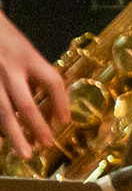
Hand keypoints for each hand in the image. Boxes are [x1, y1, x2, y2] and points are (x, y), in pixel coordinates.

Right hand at [0, 12, 68, 158]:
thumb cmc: (5, 37)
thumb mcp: (25, 49)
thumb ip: (36, 73)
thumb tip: (52, 106)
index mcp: (27, 57)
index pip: (52, 81)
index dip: (61, 103)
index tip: (66, 121)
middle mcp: (9, 68)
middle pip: (25, 103)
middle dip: (37, 127)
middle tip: (47, 146)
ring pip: (3, 110)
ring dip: (15, 134)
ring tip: (25, 153)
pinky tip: (1, 141)